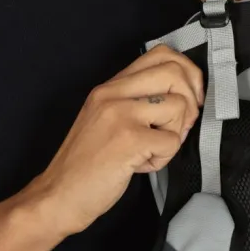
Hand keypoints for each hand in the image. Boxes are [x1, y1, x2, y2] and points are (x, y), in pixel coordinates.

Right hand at [25, 45, 204, 237]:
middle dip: (190, 103)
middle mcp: (113, 94)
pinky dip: (163, 159)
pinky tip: (140, 165)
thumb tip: (183, 96)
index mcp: (110, 87)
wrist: (59, 195)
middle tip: (178, 128)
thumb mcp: (107, 120)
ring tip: (151, 150)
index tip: (190, 97)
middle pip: (174, 73)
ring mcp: (120, 114)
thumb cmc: (87, 164)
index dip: (187, 73)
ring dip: (175, 134)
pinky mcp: (128, 139)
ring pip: (179, 106)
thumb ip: (137, 102)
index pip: (161, 55)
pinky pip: (172, 141)